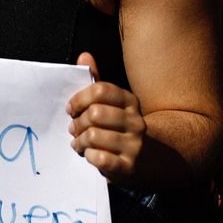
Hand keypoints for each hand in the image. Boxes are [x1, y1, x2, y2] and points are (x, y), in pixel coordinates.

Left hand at [66, 53, 146, 184]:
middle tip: (74, 129)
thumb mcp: (113, 105)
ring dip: (79, 141)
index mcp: (130, 101)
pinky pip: (100, 158)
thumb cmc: (121, 128)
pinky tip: (89, 155)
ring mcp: (134, 145)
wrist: (151, 159)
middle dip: (77, 123)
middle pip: (94, 113)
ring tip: (79, 143)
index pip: (100, 90)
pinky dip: (89, 156)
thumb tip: (84, 55)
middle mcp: (135, 121)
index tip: (70, 109)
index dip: (79, 99)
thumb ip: (97, 82)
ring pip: (94, 136)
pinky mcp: (129, 167)